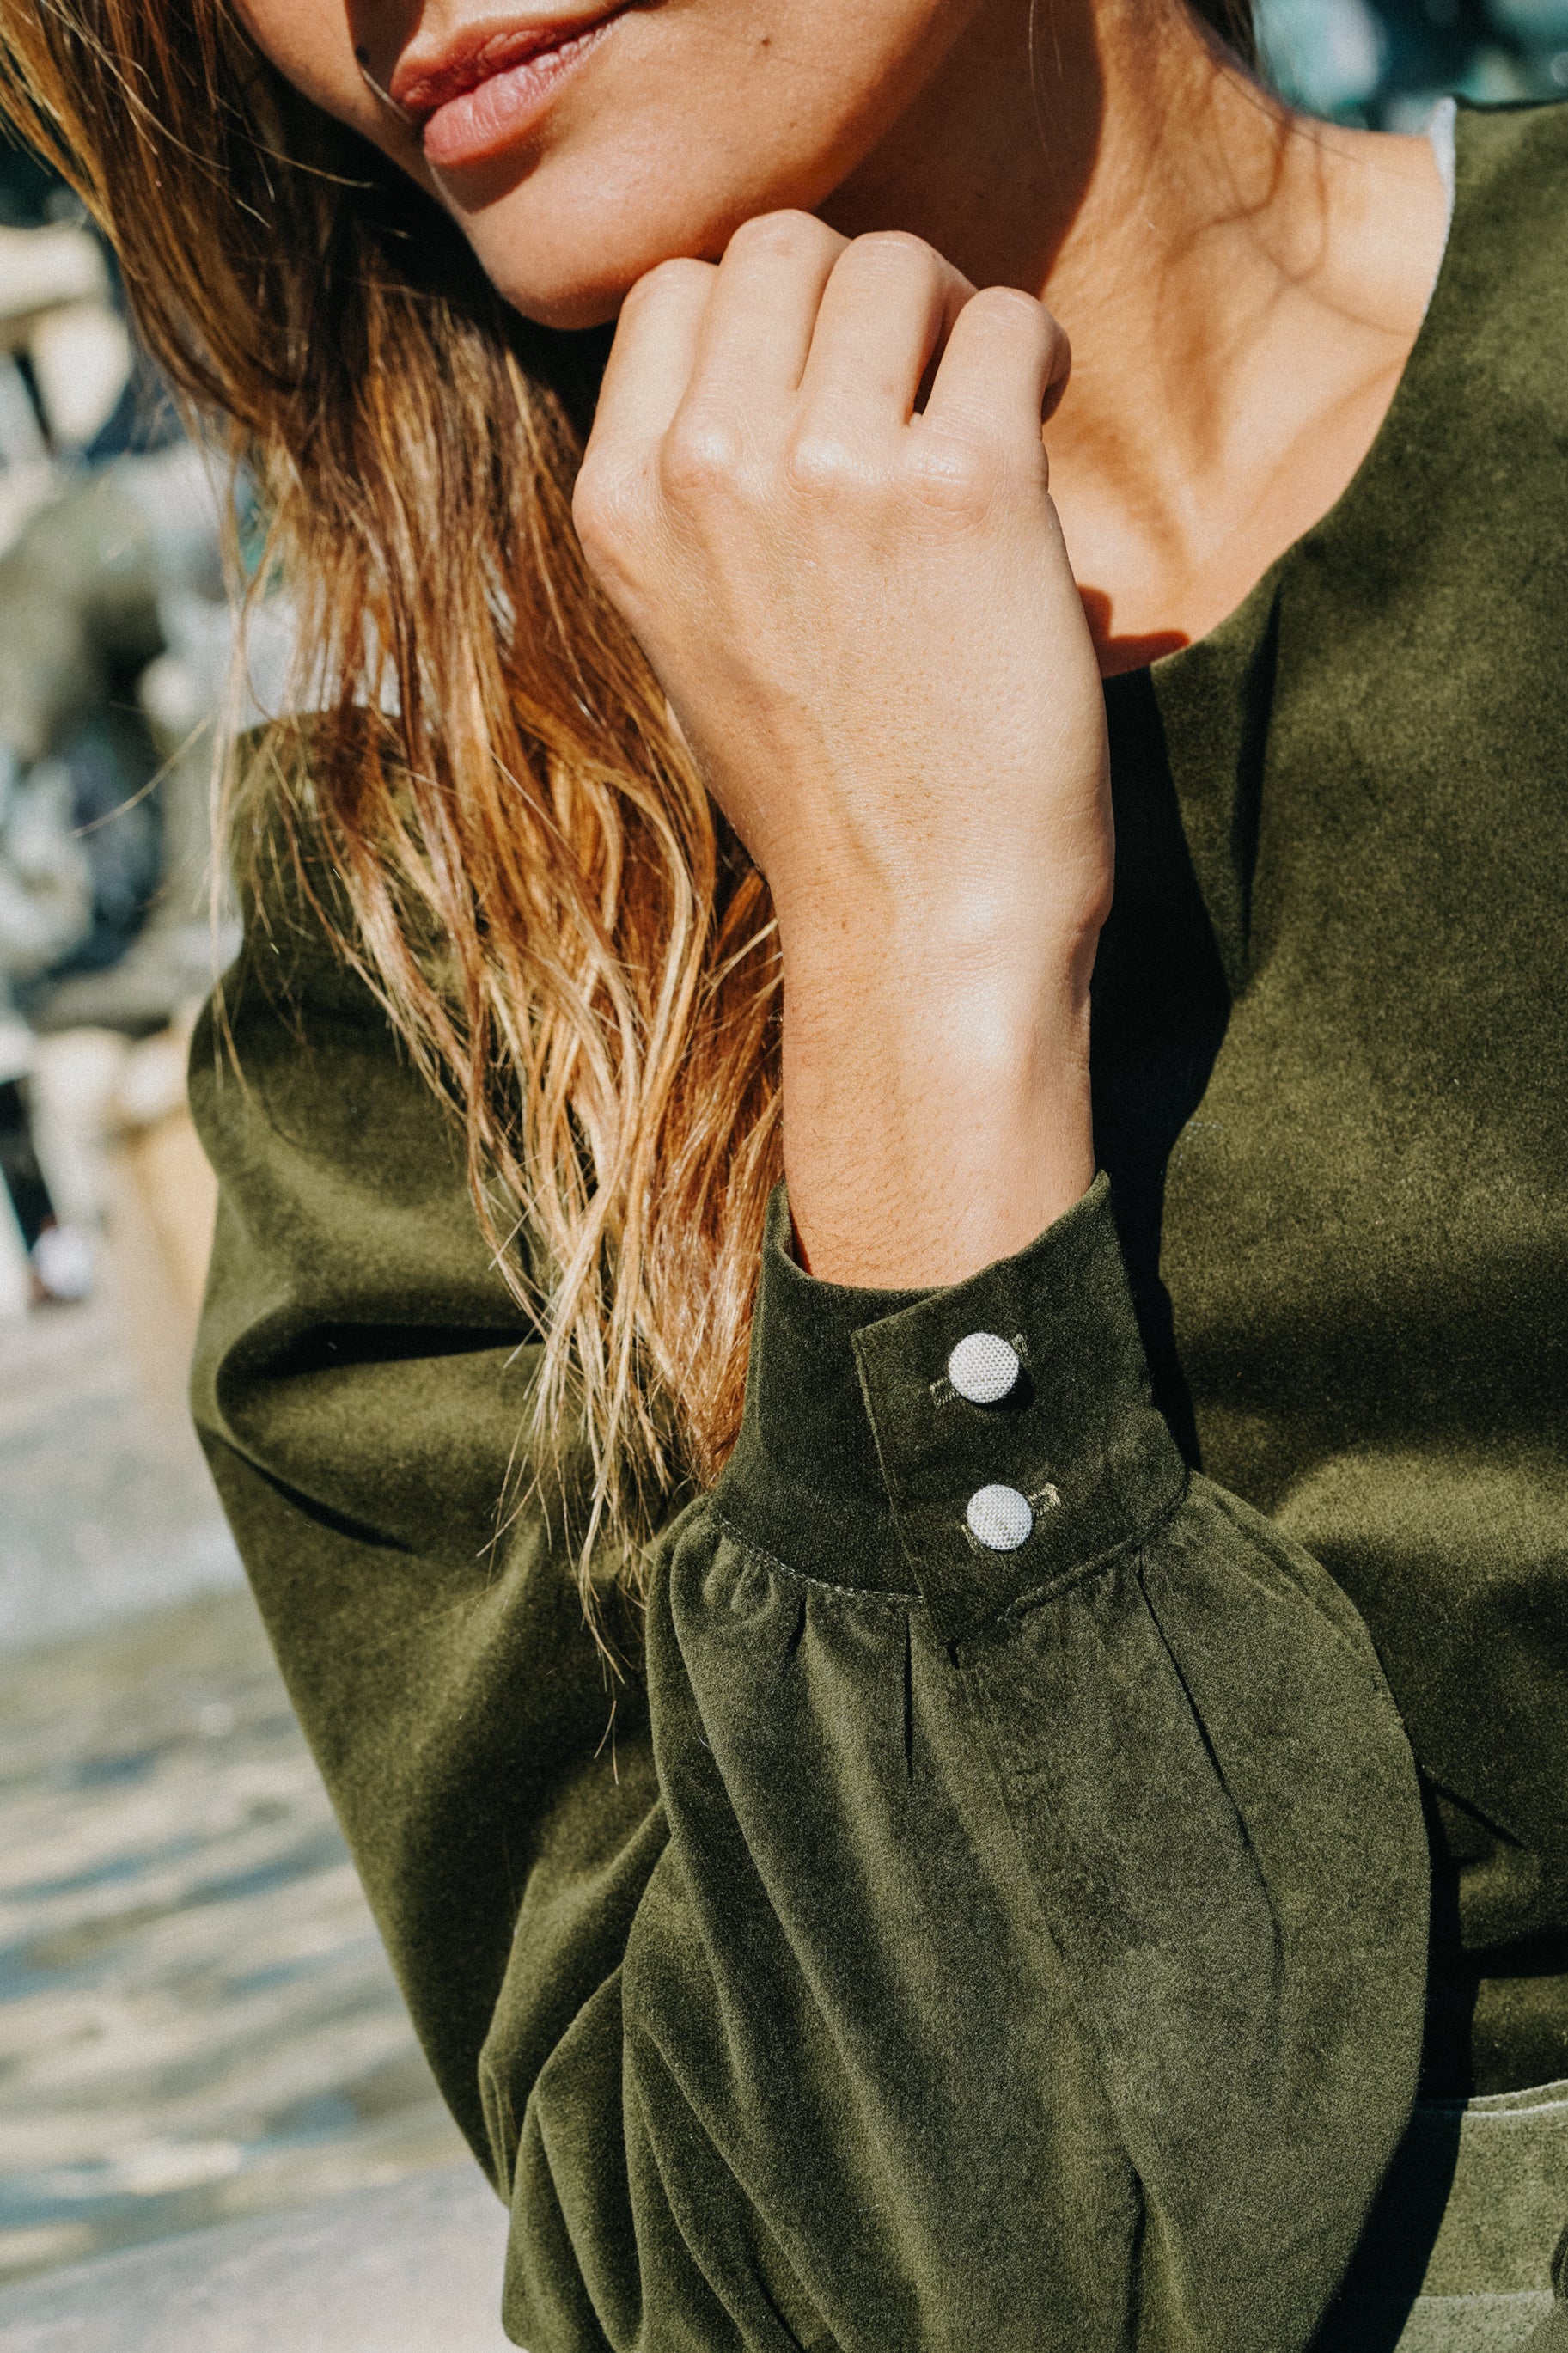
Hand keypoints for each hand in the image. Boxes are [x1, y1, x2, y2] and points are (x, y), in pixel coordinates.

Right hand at [573, 212, 1110, 1287]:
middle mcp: (707, 472)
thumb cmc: (827, 790)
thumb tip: (777, 345)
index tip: (825, 373)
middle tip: (918, 373)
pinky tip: (1034, 423)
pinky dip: (1030, 357)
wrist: (919, 918)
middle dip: (861, 290)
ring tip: (982, 399)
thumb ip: (699, 489)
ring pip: (893, 262)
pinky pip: (1002, 323)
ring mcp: (830, 471)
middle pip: (780, 246)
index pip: (672, 287)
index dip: (762, 310)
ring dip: (951, 313)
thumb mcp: (689, 632)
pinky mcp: (960, 488)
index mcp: (619, 506)